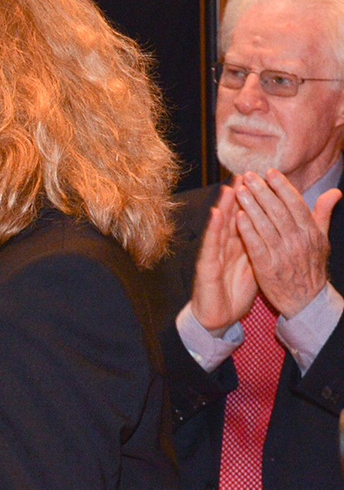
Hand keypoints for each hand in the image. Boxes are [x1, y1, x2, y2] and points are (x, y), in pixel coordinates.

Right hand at [190, 181, 257, 333]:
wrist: (218, 317)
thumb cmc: (234, 292)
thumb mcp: (256, 266)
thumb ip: (266, 246)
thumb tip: (282, 230)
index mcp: (239, 245)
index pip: (248, 218)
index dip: (255, 200)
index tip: (263, 180)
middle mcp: (225, 246)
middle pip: (233, 217)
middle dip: (239, 195)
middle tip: (246, 173)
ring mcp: (214, 254)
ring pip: (220, 226)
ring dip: (225, 205)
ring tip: (231, 186)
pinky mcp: (206, 267)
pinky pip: (211, 246)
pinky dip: (213, 229)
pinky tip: (216, 215)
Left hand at [234, 169, 339, 317]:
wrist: (305, 299)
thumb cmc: (310, 265)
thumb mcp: (321, 240)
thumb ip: (322, 214)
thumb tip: (335, 192)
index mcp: (311, 233)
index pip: (296, 204)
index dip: (282, 186)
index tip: (269, 171)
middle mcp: (298, 241)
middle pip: (278, 211)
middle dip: (263, 191)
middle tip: (248, 175)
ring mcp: (282, 254)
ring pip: (265, 225)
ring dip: (252, 206)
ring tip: (239, 190)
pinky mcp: (267, 267)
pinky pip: (256, 245)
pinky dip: (247, 230)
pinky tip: (237, 216)